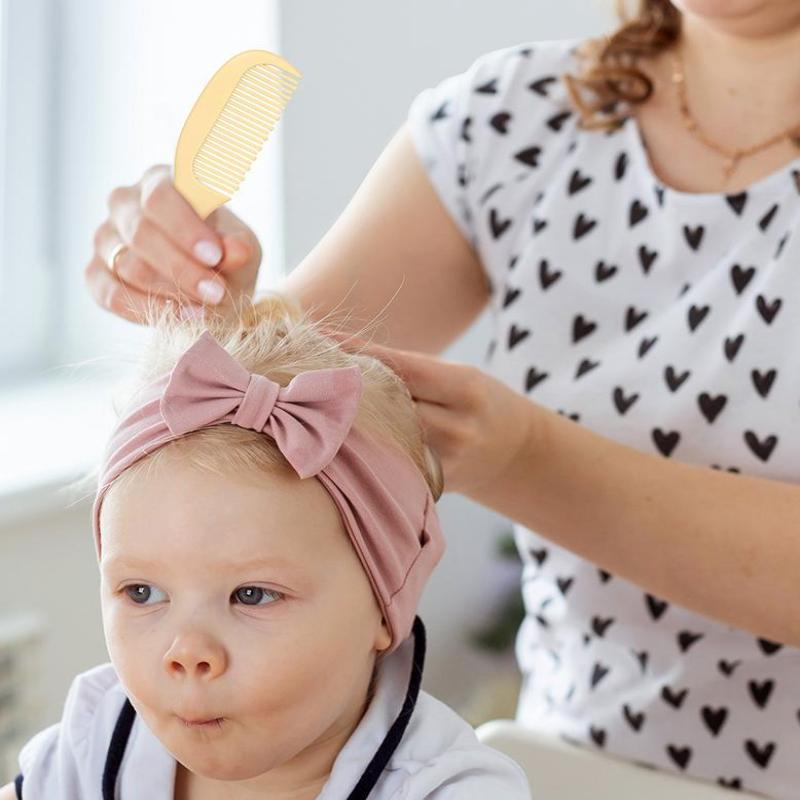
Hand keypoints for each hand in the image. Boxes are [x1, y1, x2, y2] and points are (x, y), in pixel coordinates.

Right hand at [85, 164, 261, 323]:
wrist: (210, 291)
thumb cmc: (226, 259)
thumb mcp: (243, 252)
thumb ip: (240, 248)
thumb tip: (237, 251)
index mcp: (161, 182)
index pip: (160, 196)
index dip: (184, 227)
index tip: (214, 256)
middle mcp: (125, 203)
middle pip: (140, 232)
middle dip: (181, 268)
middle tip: (216, 292)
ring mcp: (105, 238)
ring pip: (127, 265)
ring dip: (171, 292)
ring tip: (206, 308)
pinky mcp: (95, 274)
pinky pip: (113, 295)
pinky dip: (150, 311)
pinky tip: (183, 318)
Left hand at [326, 331, 537, 496]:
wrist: (517, 453)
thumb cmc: (477, 403)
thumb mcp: (458, 376)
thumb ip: (410, 372)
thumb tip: (343, 356)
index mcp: (465, 387)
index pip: (402, 367)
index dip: (357, 352)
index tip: (318, 337)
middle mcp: (457, 426)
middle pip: (388, 404)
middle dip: (344, 388)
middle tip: (298, 372)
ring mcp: (447, 462)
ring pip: (384, 438)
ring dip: (346, 422)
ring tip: (305, 406)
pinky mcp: (435, 487)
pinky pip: (392, 464)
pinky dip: (365, 450)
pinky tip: (333, 441)